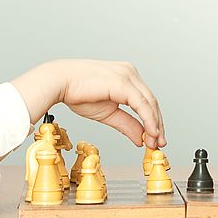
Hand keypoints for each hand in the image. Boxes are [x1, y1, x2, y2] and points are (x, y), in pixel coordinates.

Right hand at [10, 59, 165, 148]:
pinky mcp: (123, 82)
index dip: (153, 121)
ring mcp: (128, 75)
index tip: (154, 139)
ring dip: (154, 125)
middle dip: (157, 125)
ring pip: (150, 103)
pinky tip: (150, 133)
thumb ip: (126, 124)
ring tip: (154, 143)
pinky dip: (149, 120)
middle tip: (158, 144)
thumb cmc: (77, 93)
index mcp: (126, 76)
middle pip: (151, 101)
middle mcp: (130, 72)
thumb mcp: (108, 113)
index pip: (146, 100)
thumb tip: (141, 139)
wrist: (59, 83)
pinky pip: (142, 104)